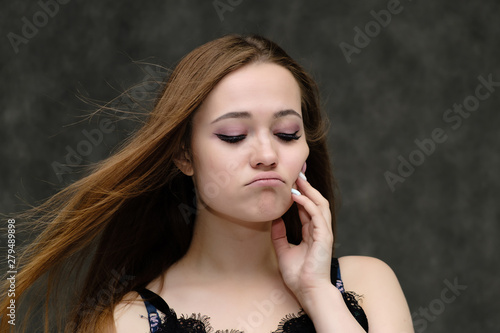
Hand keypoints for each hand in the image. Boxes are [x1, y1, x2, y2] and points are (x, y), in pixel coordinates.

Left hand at [271, 172, 333, 303]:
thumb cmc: (298, 276)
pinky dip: (307, 203)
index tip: (291, 183)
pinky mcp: (324, 236)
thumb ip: (279, 235)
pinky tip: (296, 196)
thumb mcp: (283, 250)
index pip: (307, 208)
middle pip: (315, 202)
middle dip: (306, 187)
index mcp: (311, 233)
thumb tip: (274, 219)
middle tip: (295, 174)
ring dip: (309, 191)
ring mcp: (323, 232)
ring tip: (297, 179)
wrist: (308, 291)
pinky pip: (317, 214)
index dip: (300, 195)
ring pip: (319, 204)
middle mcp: (319, 230)